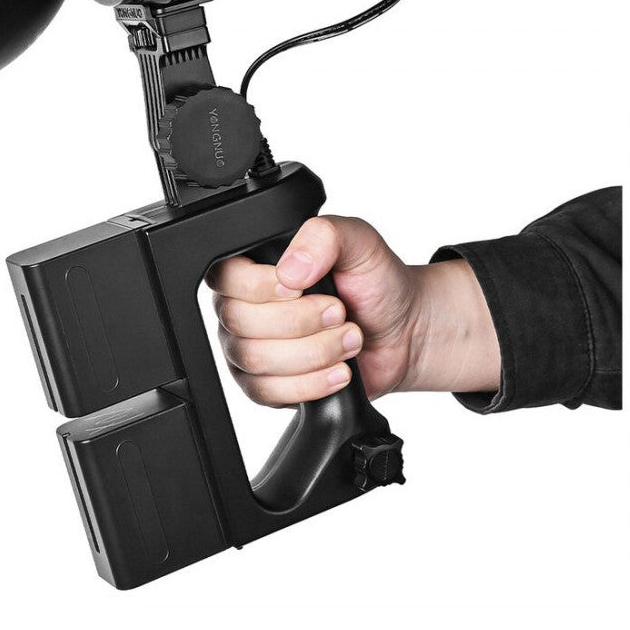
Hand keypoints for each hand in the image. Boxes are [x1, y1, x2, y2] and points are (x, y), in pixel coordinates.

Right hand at [206, 216, 499, 405]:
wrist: (402, 331)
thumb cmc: (375, 282)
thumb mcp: (358, 240)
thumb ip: (323, 236)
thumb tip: (288, 271)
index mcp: (254, 264)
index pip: (227, 277)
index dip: (262, 286)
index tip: (302, 286)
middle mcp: (243, 306)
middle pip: (240, 322)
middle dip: (301, 321)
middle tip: (339, 312)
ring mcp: (250, 348)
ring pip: (255, 359)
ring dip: (313, 352)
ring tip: (347, 339)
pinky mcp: (265, 386)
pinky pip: (268, 392)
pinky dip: (311, 383)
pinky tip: (338, 369)